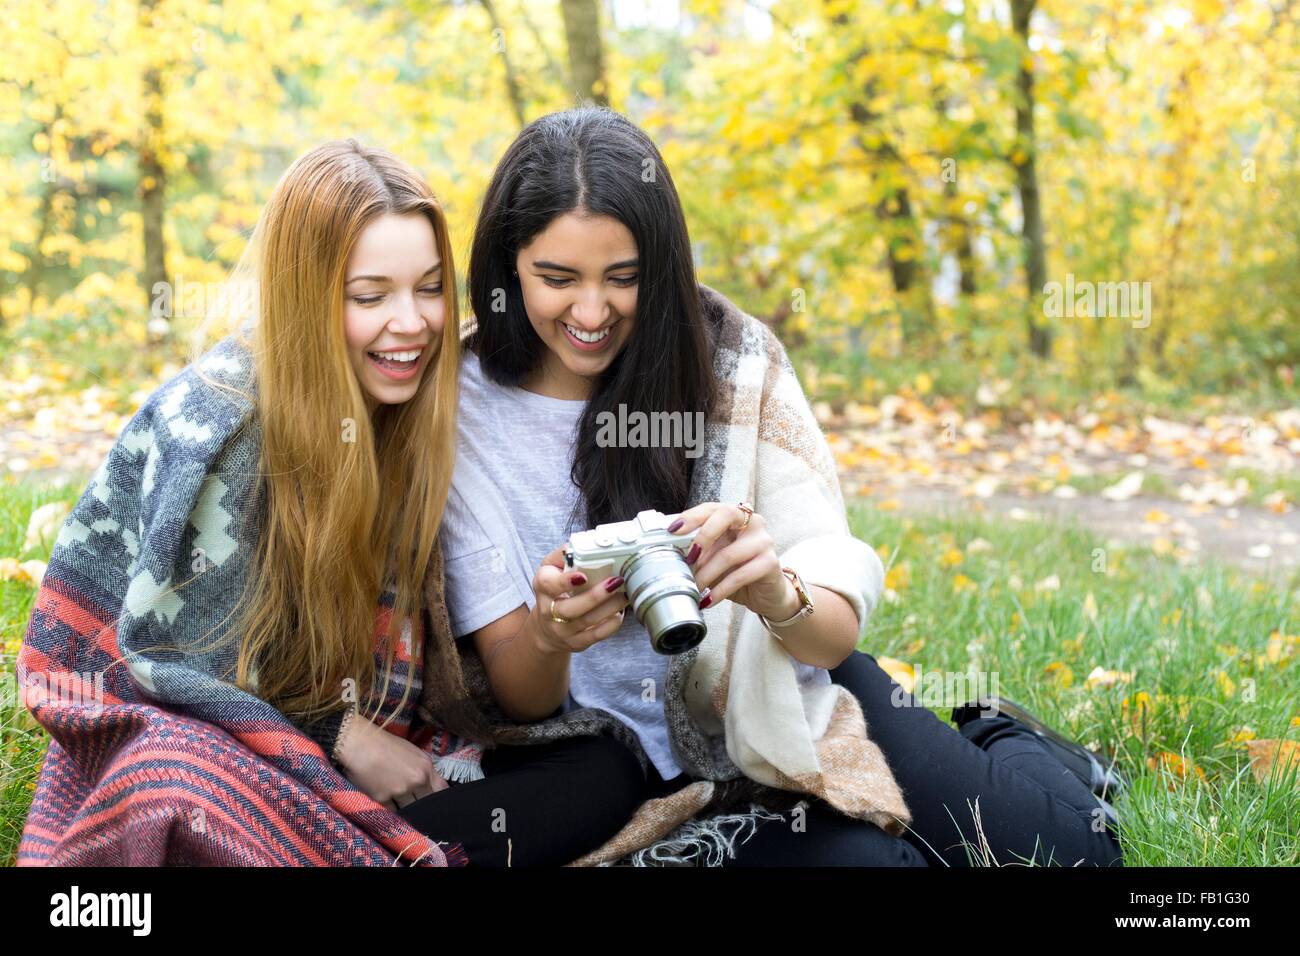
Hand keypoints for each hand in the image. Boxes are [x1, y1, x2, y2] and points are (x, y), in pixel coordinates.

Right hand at [335, 712, 447, 810]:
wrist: (359, 743)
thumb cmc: (384, 745)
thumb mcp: (412, 753)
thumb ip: (422, 770)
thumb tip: (428, 786)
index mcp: (425, 768)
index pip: (441, 790)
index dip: (439, 799)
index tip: (436, 803)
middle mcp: (416, 781)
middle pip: (425, 803)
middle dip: (421, 805)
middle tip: (416, 807)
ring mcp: (400, 791)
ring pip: (409, 810)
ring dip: (405, 810)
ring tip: (396, 803)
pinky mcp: (382, 799)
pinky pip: (391, 812)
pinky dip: (389, 810)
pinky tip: (384, 802)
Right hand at [528, 545, 628, 654]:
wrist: (546, 628)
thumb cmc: (553, 591)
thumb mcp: (550, 569)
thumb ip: (563, 556)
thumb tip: (579, 543)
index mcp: (542, 588)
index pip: (548, 585)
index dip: (565, 582)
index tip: (583, 576)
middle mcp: (549, 611)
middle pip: (571, 608)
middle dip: (596, 596)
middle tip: (616, 582)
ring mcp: (562, 630)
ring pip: (587, 621)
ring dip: (609, 607)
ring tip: (624, 594)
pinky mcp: (576, 643)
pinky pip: (595, 636)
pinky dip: (611, 624)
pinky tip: (620, 612)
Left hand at [672, 502, 798, 619]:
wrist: (767, 594)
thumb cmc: (738, 571)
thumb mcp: (716, 556)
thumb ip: (700, 549)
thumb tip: (671, 551)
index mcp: (737, 516)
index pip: (713, 508)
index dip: (692, 516)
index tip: (673, 529)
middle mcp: (753, 523)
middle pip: (726, 515)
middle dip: (702, 536)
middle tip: (688, 559)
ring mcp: (764, 541)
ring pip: (728, 554)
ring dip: (706, 574)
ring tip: (695, 586)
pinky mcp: (770, 563)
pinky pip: (739, 576)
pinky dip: (719, 590)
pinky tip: (709, 599)